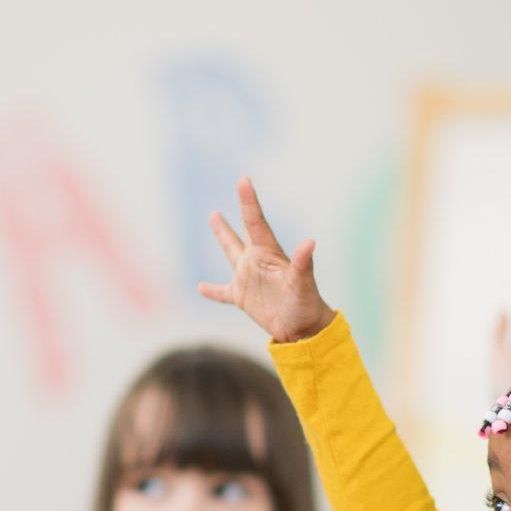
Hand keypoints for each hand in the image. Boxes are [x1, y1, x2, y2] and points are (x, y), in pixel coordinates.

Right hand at [198, 178, 334, 342]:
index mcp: (269, 255)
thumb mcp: (303, 284)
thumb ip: (303, 264)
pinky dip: (212, 291)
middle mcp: (257, 262)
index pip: (256, 223)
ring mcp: (248, 279)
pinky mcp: (243, 297)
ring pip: (231, 253)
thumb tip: (310, 242)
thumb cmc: (306, 305)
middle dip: (232, 216)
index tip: (244, 180)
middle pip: (241, 234)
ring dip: (223, 237)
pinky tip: (200, 288)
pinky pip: (222, 292)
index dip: (249, 202)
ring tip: (214, 217)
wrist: (303, 329)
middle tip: (232, 191)